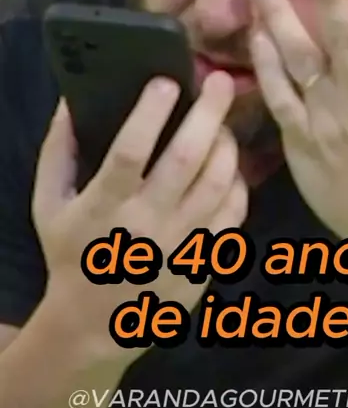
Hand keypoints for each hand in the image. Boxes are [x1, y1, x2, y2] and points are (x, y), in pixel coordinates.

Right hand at [32, 72, 247, 361]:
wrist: (92, 326)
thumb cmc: (70, 254)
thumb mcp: (49, 203)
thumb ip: (57, 151)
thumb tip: (71, 101)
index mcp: (103, 208)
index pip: (130, 152)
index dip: (149, 114)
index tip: (167, 81)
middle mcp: (146, 225)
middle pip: (186, 160)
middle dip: (208, 114)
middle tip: (221, 82)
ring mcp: (180, 246)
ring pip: (218, 184)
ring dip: (227, 145)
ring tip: (224, 123)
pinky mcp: (203, 263)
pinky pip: (233, 216)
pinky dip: (237, 185)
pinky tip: (231, 166)